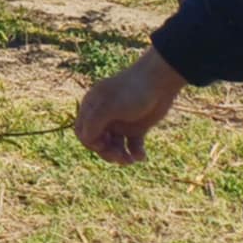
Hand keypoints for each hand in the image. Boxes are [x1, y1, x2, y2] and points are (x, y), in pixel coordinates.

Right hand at [75, 46, 185, 163]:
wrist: (159, 83)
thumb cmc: (131, 91)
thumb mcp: (109, 106)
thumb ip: (94, 122)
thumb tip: (84, 139)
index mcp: (93, 108)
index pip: (82, 132)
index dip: (91, 143)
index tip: (104, 145)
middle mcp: (104, 117)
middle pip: (98, 142)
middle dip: (107, 153)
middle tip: (120, 157)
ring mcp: (120, 123)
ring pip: (114, 147)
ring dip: (121, 156)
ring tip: (131, 160)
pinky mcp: (136, 128)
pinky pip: (131, 146)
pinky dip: (135, 153)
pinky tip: (142, 156)